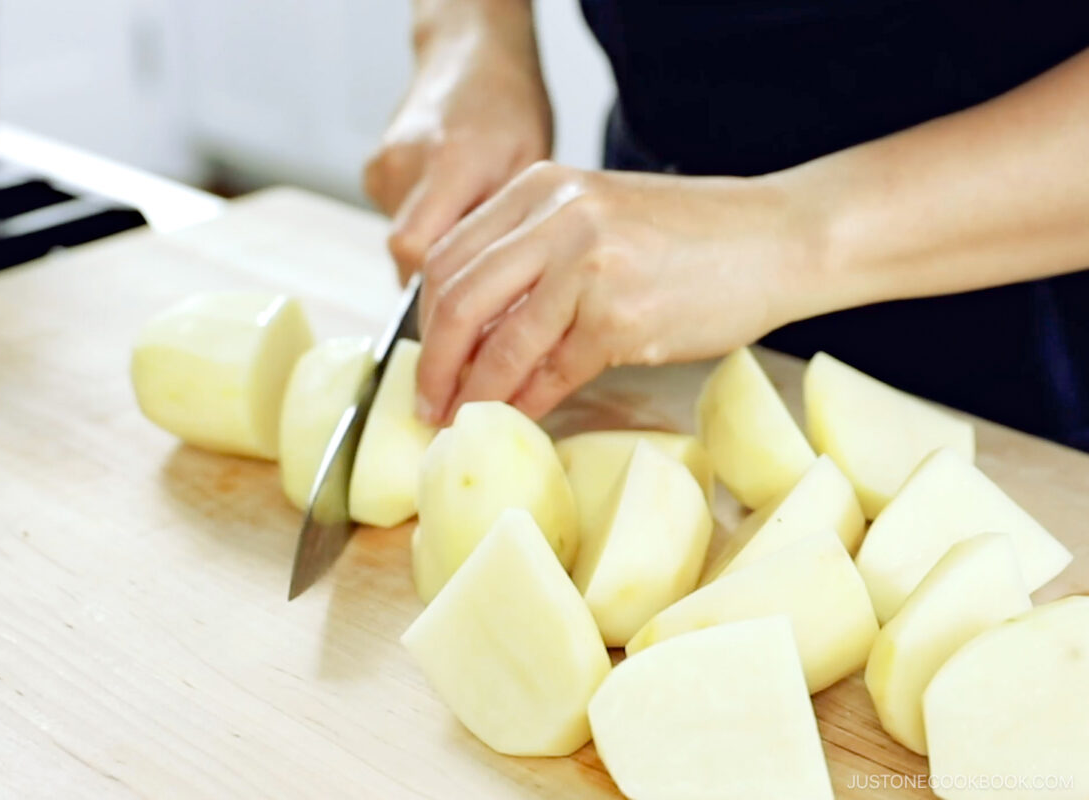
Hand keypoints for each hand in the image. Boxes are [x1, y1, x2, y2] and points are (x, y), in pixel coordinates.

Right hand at [364, 20, 551, 282]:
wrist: (472, 58)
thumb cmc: (510, 110)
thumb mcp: (529, 168)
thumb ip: (503, 228)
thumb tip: (493, 295)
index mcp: (450, 160)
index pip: (415, 249)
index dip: (439, 285)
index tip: (470, 300)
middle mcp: (405, 162)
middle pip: (404, 253)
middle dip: (442, 276)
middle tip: (481, 269)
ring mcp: (383, 166)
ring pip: (401, 243)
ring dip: (436, 249)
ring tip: (470, 221)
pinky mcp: (373, 172)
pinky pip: (395, 222)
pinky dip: (424, 227)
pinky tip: (449, 204)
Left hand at [415, 162, 824, 422]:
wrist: (778, 239)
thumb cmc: (691, 236)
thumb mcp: (597, 219)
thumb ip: (534, 258)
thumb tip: (472, 333)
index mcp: (541, 188)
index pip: (449, 257)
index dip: (425, 319)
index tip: (425, 358)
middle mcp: (558, 217)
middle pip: (458, 299)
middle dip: (433, 363)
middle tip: (426, 402)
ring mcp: (590, 266)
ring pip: (501, 343)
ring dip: (474, 391)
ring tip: (461, 418)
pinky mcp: (622, 319)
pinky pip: (553, 372)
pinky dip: (528, 400)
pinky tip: (520, 415)